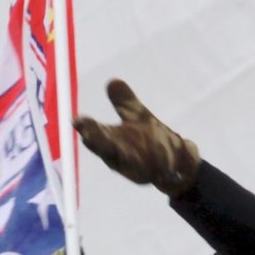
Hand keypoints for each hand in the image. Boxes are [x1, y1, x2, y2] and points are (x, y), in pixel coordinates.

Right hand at [74, 80, 198, 195]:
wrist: (179, 165)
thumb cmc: (154, 142)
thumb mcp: (139, 118)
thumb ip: (125, 103)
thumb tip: (112, 81)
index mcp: (112, 142)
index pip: (96, 134)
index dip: (86, 128)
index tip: (76, 120)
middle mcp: (118, 156)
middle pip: (103, 148)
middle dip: (95, 139)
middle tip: (84, 132)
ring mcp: (133, 166)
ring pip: (120, 158)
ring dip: (113, 151)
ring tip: (99, 142)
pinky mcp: (150, 172)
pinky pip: (142, 166)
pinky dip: (137, 161)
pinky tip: (132, 152)